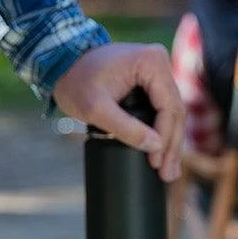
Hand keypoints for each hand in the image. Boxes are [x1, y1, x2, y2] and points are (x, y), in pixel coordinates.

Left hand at [53, 42, 184, 181]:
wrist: (62, 63)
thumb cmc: (75, 81)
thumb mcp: (96, 108)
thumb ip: (125, 128)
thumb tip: (155, 147)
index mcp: (152, 62)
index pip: (169, 108)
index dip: (165, 139)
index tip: (156, 163)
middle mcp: (159, 62)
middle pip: (175, 112)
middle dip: (171, 146)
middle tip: (167, 175)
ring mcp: (157, 71)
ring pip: (172, 113)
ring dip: (170, 143)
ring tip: (168, 172)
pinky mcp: (151, 80)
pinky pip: (162, 109)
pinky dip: (162, 132)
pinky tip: (163, 153)